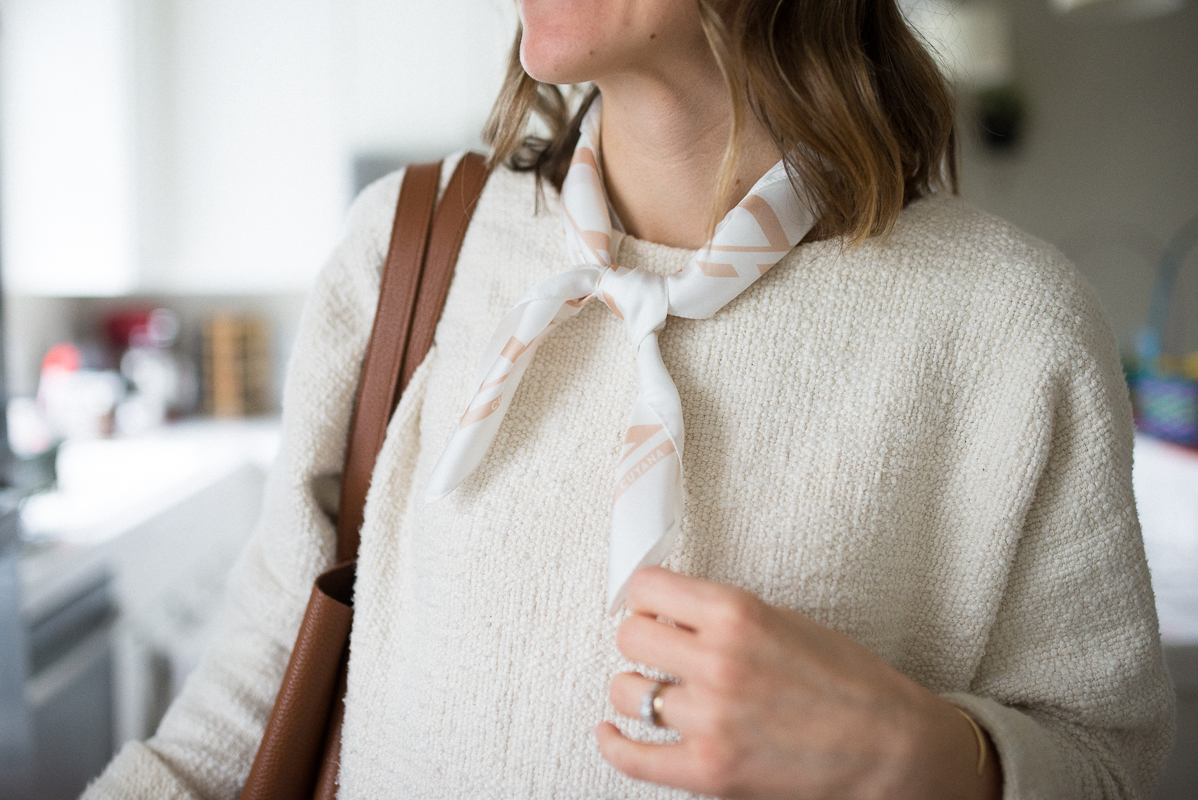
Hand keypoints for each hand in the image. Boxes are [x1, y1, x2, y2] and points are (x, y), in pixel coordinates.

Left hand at [596, 567, 1001, 799]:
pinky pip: (632, 757)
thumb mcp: (784, 620)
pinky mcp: (709, 770)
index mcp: (737, 614)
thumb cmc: (848, 683)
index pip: (647, 588)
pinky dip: (615, 743)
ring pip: (627, 692)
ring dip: (638, 689)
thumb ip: (722, 616)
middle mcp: (718, 662)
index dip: (644, 596)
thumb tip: (668, 615)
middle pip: (630, 637)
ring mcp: (710, 719)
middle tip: (656, 647)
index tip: (647, 604)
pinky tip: (614, 732)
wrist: (890, 747)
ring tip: (656, 690)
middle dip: (641, 638)